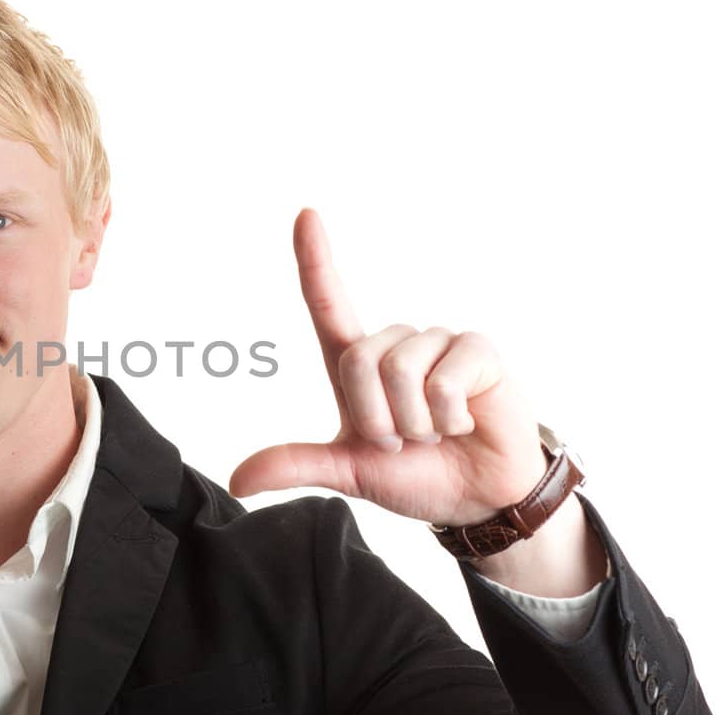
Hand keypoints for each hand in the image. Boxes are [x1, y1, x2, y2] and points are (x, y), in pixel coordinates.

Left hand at [228, 208, 550, 528]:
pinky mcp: (477, 351)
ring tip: (435, 432)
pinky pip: (443, 381)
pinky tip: (464, 424)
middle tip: (402, 440)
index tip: (306, 214)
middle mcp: (394, 345)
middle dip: (376, 417)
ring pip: (399, 370)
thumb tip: (237, 480)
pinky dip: (448, 418)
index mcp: (356, 365)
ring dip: (414, 422)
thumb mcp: (349, 471)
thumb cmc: (415, 475)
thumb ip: (297, 465)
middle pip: (358, 360)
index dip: (315, 259)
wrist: (476, 500)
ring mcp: (437, 344)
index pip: (328, 303)